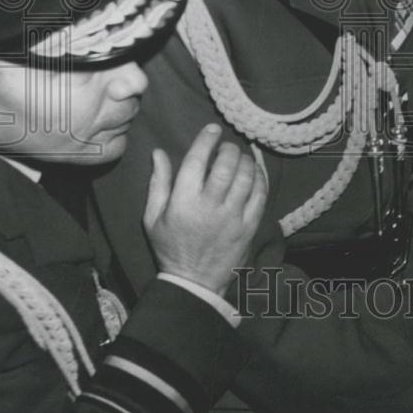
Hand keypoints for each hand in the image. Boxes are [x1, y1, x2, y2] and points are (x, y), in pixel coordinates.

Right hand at [144, 124, 266, 295]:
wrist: (193, 282)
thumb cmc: (170, 247)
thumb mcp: (152, 217)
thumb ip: (158, 183)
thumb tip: (158, 152)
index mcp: (183, 202)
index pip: (196, 160)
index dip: (206, 139)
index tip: (212, 129)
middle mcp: (209, 207)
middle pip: (225, 165)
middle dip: (228, 149)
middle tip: (227, 146)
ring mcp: (232, 217)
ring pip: (245, 177)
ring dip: (245, 160)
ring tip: (240, 157)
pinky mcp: (248, 227)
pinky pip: (260, 195)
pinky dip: (259, 178)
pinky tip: (254, 172)